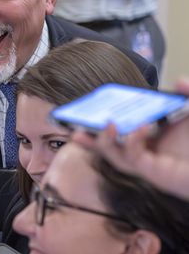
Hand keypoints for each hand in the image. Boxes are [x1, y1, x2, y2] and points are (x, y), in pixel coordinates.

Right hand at [71, 77, 188, 201]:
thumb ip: (188, 96)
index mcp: (154, 141)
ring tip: (108, 124)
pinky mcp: (152, 173)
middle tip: (75, 127)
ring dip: (104, 142)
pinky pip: (132, 158)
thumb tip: (179, 81)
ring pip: (114, 156)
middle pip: (110, 148)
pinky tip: (140, 128)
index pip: (123, 133)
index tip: (92, 111)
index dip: (105, 125)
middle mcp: (147, 155)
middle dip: (91, 138)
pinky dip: (131, 142)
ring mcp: (148, 166)